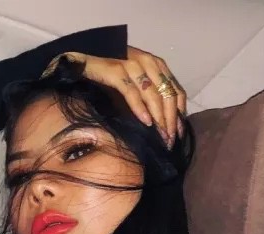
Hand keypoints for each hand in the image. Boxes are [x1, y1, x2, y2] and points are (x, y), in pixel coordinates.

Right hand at [44, 47, 186, 147]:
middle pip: (167, 95)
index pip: (176, 91)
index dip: (179, 114)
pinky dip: (140, 109)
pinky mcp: (117, 70)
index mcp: (157, 65)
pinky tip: (145, 123)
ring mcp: (133, 65)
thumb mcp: (135, 88)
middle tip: (169, 140)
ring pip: (153, 95)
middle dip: (171, 120)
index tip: (178, 134)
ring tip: (161, 136)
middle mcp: (149, 62)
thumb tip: (162, 124)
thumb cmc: (110, 79)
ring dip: (159, 118)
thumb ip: (149, 98)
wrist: (83, 63)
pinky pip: (132, 92)